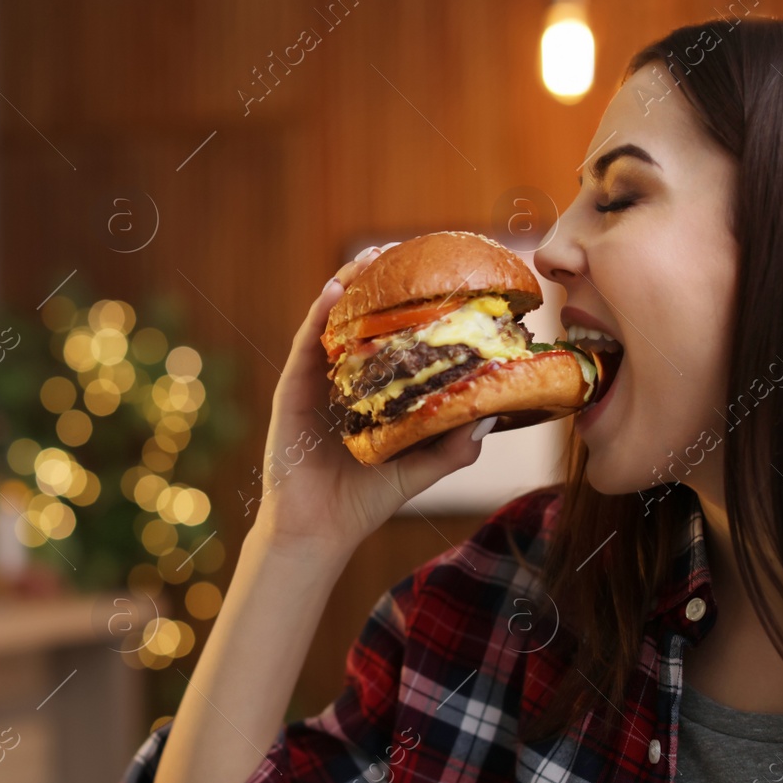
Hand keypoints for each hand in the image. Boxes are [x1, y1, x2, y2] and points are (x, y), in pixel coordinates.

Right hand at [252, 245, 495, 554]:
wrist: (321, 531)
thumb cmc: (365, 501)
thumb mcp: (420, 468)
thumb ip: (453, 446)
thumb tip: (491, 413)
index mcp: (369, 392)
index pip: (387, 339)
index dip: (404, 305)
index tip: (428, 274)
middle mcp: (341, 381)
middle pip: (357, 321)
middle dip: (375, 283)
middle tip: (398, 250)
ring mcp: (314, 383)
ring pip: (330, 323)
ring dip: (347, 286)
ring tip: (368, 257)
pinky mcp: (291, 392)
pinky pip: (306, 346)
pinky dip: (318, 317)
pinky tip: (333, 291)